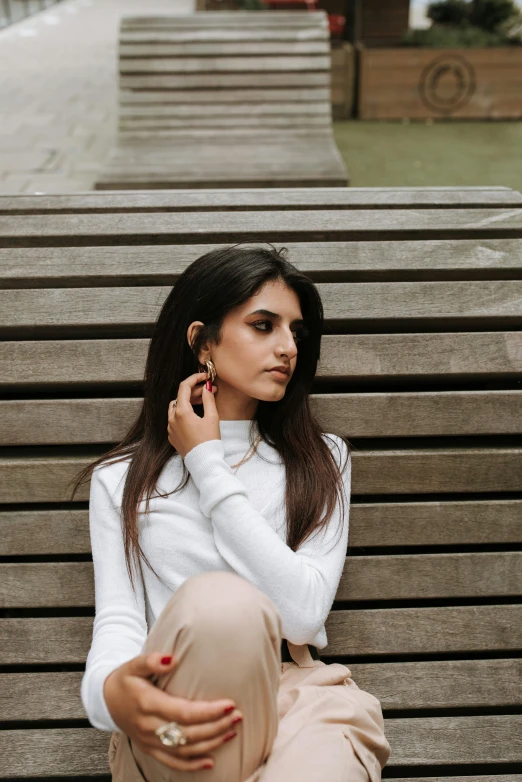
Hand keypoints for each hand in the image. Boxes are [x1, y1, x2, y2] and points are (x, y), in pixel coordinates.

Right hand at [104, 652, 241, 772]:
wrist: (106, 700)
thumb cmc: (125, 679)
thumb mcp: (134, 664)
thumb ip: (151, 660)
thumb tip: (171, 659)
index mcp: (148, 704)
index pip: (183, 712)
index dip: (208, 712)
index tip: (230, 704)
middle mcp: (149, 727)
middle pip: (188, 733)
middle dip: (216, 726)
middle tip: (238, 716)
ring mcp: (150, 741)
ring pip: (184, 750)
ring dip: (211, 743)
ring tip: (232, 731)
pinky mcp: (150, 749)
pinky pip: (172, 762)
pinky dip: (192, 765)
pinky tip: (211, 762)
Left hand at [168, 372, 219, 457]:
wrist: (204, 462)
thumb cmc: (209, 441)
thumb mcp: (212, 418)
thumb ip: (208, 399)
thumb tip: (207, 387)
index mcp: (181, 412)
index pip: (184, 387)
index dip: (195, 378)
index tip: (205, 376)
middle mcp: (172, 418)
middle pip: (181, 397)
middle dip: (195, 391)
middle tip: (210, 390)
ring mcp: (170, 428)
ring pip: (176, 407)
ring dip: (188, 402)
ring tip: (203, 401)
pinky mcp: (172, 436)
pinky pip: (175, 419)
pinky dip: (184, 413)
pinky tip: (196, 415)